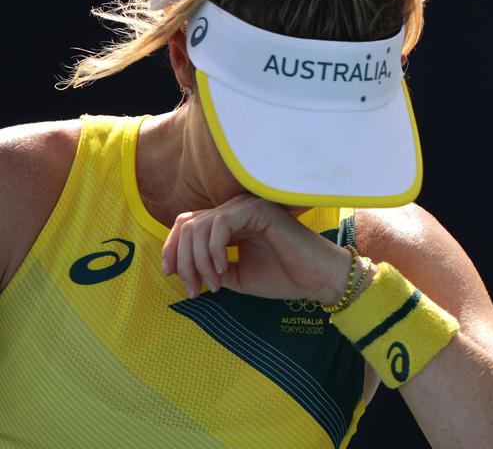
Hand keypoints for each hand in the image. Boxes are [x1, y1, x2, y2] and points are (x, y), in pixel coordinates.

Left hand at [160, 193, 349, 301]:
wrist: (317, 279)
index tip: (171, 276)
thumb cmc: (283, 276)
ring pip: (199, 226)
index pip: (188, 225)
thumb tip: (180, 269)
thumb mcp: (236, 275)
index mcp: (230, 221)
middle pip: (188, 225)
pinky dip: (213, 250)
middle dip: (182, 260)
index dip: (173, 249)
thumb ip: (209, 267)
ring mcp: (247, 206)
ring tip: (213, 284)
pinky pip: (219, 225)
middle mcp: (236, 209)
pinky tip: (221, 269)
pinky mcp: (258, 209)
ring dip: (198, 261)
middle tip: (193, 290)